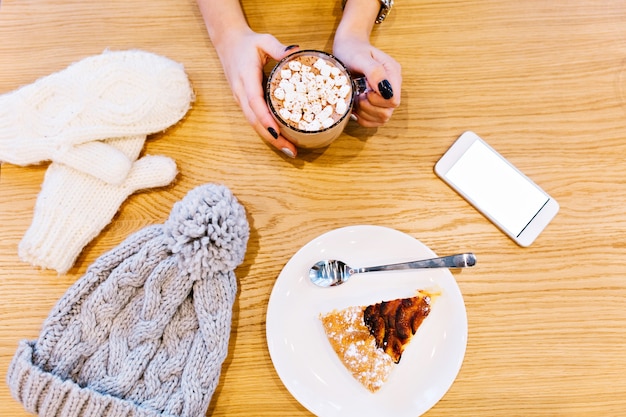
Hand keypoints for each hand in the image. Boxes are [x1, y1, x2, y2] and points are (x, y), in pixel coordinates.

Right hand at [213, 28, 298, 157]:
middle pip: (254, 120)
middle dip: (272, 137)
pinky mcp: (244, 102)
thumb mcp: (263, 40)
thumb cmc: (248, 43)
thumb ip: (278, 48)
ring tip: (289, 150)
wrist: (227, 43)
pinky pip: (254, 119)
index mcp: (246, 78)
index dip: (265, 118)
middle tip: (290, 150)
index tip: (277, 132)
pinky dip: (266, 131)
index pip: (254, 102)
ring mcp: (241, 99)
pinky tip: (280, 139)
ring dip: (270, 139)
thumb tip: (296, 51)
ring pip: (253, 123)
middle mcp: (241, 92)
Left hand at [333, 37, 401, 127]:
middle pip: (388, 111)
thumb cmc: (352, 49)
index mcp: (393, 73)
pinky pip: (373, 120)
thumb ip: (374, 71)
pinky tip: (355, 106)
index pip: (393, 100)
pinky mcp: (376, 103)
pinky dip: (362, 117)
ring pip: (381, 118)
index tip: (363, 90)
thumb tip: (384, 89)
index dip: (377, 101)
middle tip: (357, 94)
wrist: (347, 47)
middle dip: (369, 107)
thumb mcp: (360, 57)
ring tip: (355, 98)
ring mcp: (384, 96)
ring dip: (365, 113)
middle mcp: (392, 86)